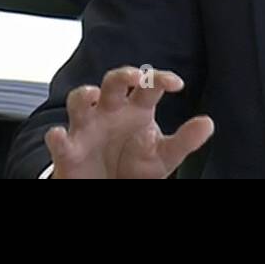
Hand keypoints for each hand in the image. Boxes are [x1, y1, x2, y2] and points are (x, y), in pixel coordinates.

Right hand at [44, 66, 212, 178]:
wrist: (108, 188)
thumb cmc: (135, 165)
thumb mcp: (165, 156)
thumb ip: (185, 140)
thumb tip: (208, 123)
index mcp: (137, 108)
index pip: (148, 84)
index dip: (160, 78)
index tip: (176, 84)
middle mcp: (110, 111)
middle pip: (113, 82)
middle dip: (123, 74)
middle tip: (135, 77)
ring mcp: (87, 128)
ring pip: (80, 100)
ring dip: (84, 95)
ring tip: (93, 95)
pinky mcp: (69, 150)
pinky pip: (58, 140)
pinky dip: (56, 137)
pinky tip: (60, 136)